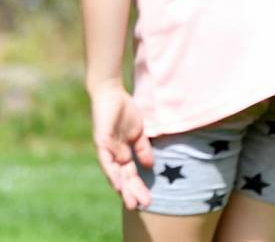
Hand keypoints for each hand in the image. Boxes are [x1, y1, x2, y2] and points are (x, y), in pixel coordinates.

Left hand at [90, 83, 153, 210]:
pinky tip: (118, 185)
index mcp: (123, 153)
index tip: (147, 199)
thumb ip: (142, 148)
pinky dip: (112, 174)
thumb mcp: (139, 132)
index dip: (138, 186)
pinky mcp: (101, 143)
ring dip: (123, 189)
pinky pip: (106, 162)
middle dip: (133, 192)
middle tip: (142, 205)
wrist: (111, 93)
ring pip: (115, 175)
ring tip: (130, 202)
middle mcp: (114, 155)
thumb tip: (150, 166)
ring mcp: (107, 150)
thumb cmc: (125, 110)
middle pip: (124, 178)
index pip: (131, 174)